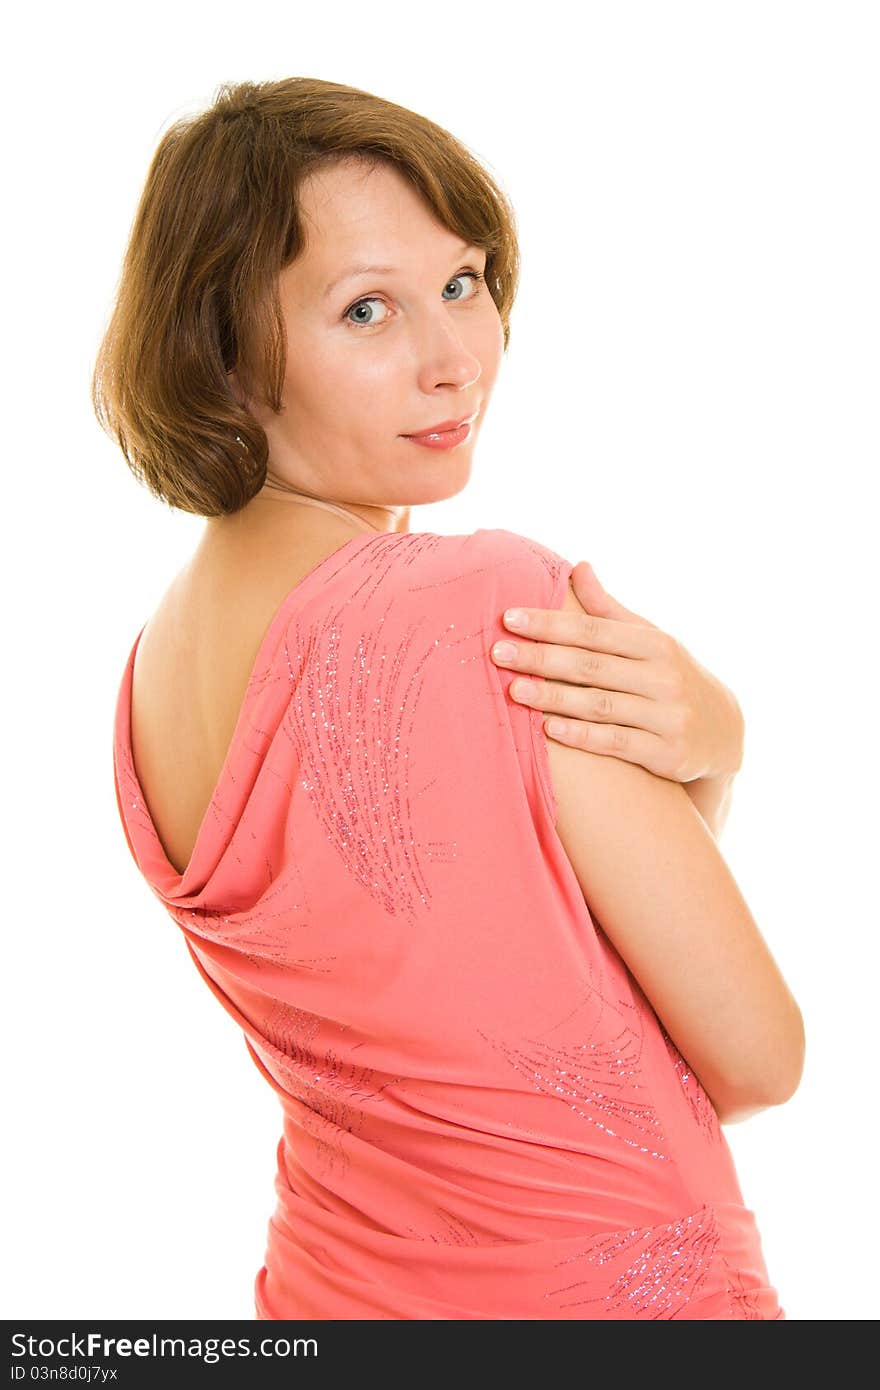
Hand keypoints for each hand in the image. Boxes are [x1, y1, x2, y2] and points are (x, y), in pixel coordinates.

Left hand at [490, 562, 743, 782]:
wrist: (724, 732)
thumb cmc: (670, 677)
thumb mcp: (649, 640)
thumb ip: (609, 610)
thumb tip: (579, 566)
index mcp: (655, 644)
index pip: (593, 630)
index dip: (550, 624)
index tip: (509, 619)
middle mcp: (663, 677)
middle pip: (591, 665)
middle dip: (542, 657)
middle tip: (498, 652)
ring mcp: (667, 716)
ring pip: (600, 704)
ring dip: (554, 697)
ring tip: (513, 690)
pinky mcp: (666, 753)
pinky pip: (617, 743)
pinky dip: (583, 735)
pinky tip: (549, 729)